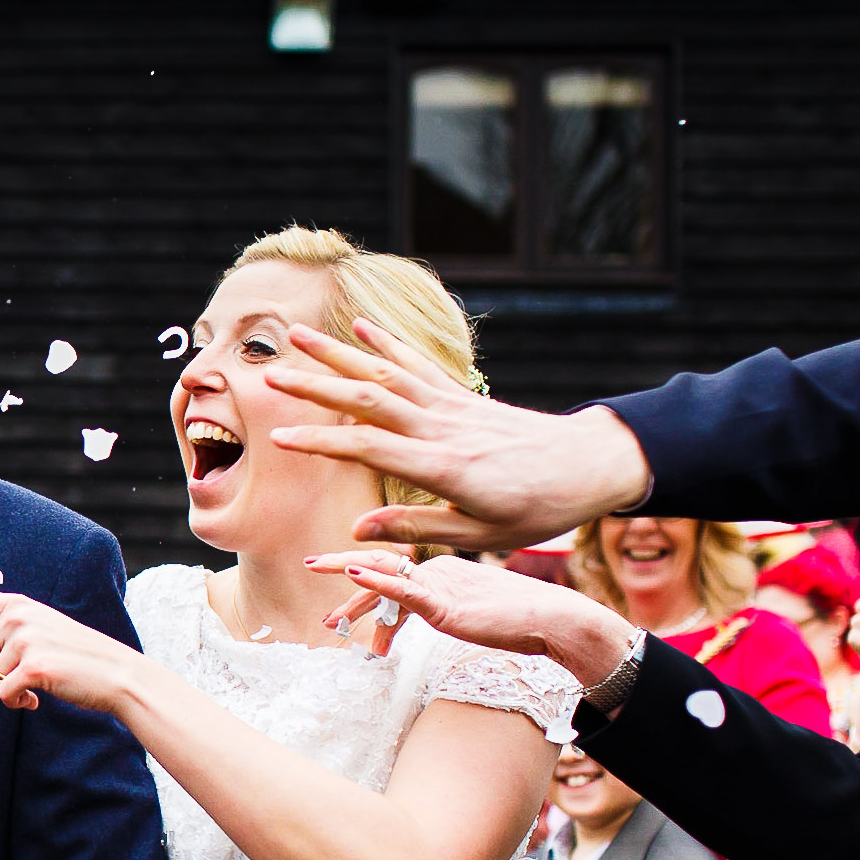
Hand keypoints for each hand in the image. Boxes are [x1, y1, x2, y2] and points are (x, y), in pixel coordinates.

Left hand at [0, 583, 144, 712]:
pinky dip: (19, 703)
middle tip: (21, 681)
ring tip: (38, 685)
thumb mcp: (41, 634)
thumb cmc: (75, 660)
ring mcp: (25, 637)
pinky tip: (41, 697)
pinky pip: (3, 694)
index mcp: (16, 606)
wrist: (117, 675)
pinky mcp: (32, 664)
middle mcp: (17, 615)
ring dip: (8, 691)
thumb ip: (10, 635)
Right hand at [260, 318, 652, 550]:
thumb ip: (417, 529)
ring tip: (296, 333)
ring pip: (385, 372)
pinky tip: (359, 325)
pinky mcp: (461, 396)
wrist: (590, 466)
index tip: (279, 435)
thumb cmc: (537, 508)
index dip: (321, 441)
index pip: (369, 448)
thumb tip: (357, 530)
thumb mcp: (480, 534)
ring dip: (338, 351)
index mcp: (441, 467)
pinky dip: (386, 342)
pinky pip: (418, 365)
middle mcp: (441, 428)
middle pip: (367, 398)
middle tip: (269, 373)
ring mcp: (451, 406)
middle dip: (315, 384)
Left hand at [309, 549, 635, 690]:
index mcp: (441, 574)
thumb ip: (434, 618)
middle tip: (313, 574)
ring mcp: (441, 585)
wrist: (554, 622)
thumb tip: (399, 636)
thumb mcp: (466, 619)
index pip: (391, 578)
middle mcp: (436, 572)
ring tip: (323, 600)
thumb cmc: (518, 624)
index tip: (338, 617)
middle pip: (380, 569)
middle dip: (343, 570)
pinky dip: (377, 584)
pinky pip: (404, 591)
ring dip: (350, 588)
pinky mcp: (446, 602)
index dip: (363, 595)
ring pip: (384, 579)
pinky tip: (354, 577)